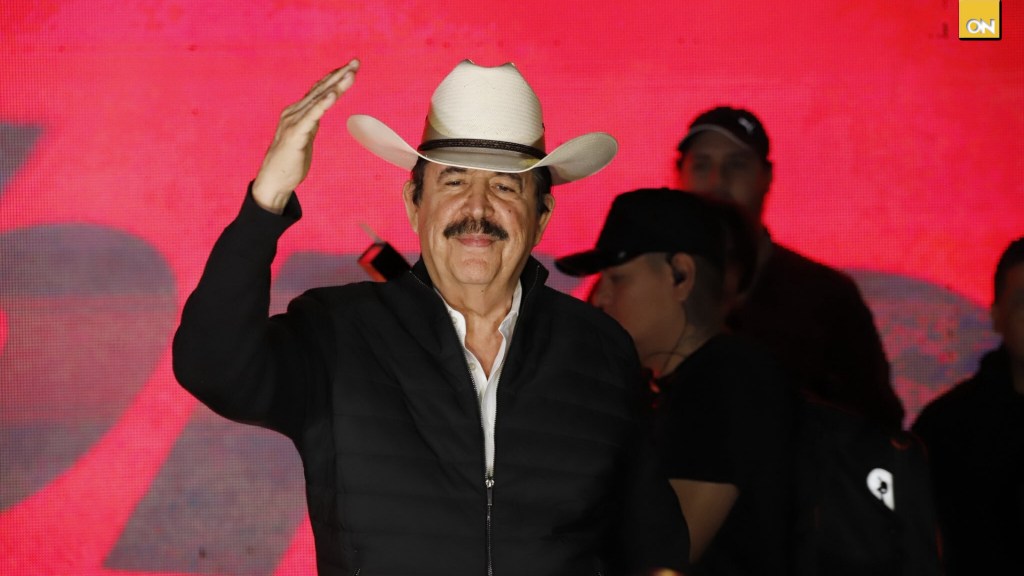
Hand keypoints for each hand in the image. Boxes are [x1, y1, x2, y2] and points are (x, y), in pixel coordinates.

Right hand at [252, 58, 359, 213]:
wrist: (274, 181)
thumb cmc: (289, 160)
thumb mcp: (304, 137)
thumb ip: (310, 123)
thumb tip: (320, 113)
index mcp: (298, 112)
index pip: (318, 90)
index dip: (334, 76)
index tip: (350, 66)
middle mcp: (294, 112)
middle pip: (321, 89)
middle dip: (339, 75)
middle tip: (356, 62)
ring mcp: (294, 122)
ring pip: (319, 99)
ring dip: (336, 85)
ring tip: (351, 74)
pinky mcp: (296, 135)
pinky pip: (312, 116)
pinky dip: (323, 104)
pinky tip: (334, 94)